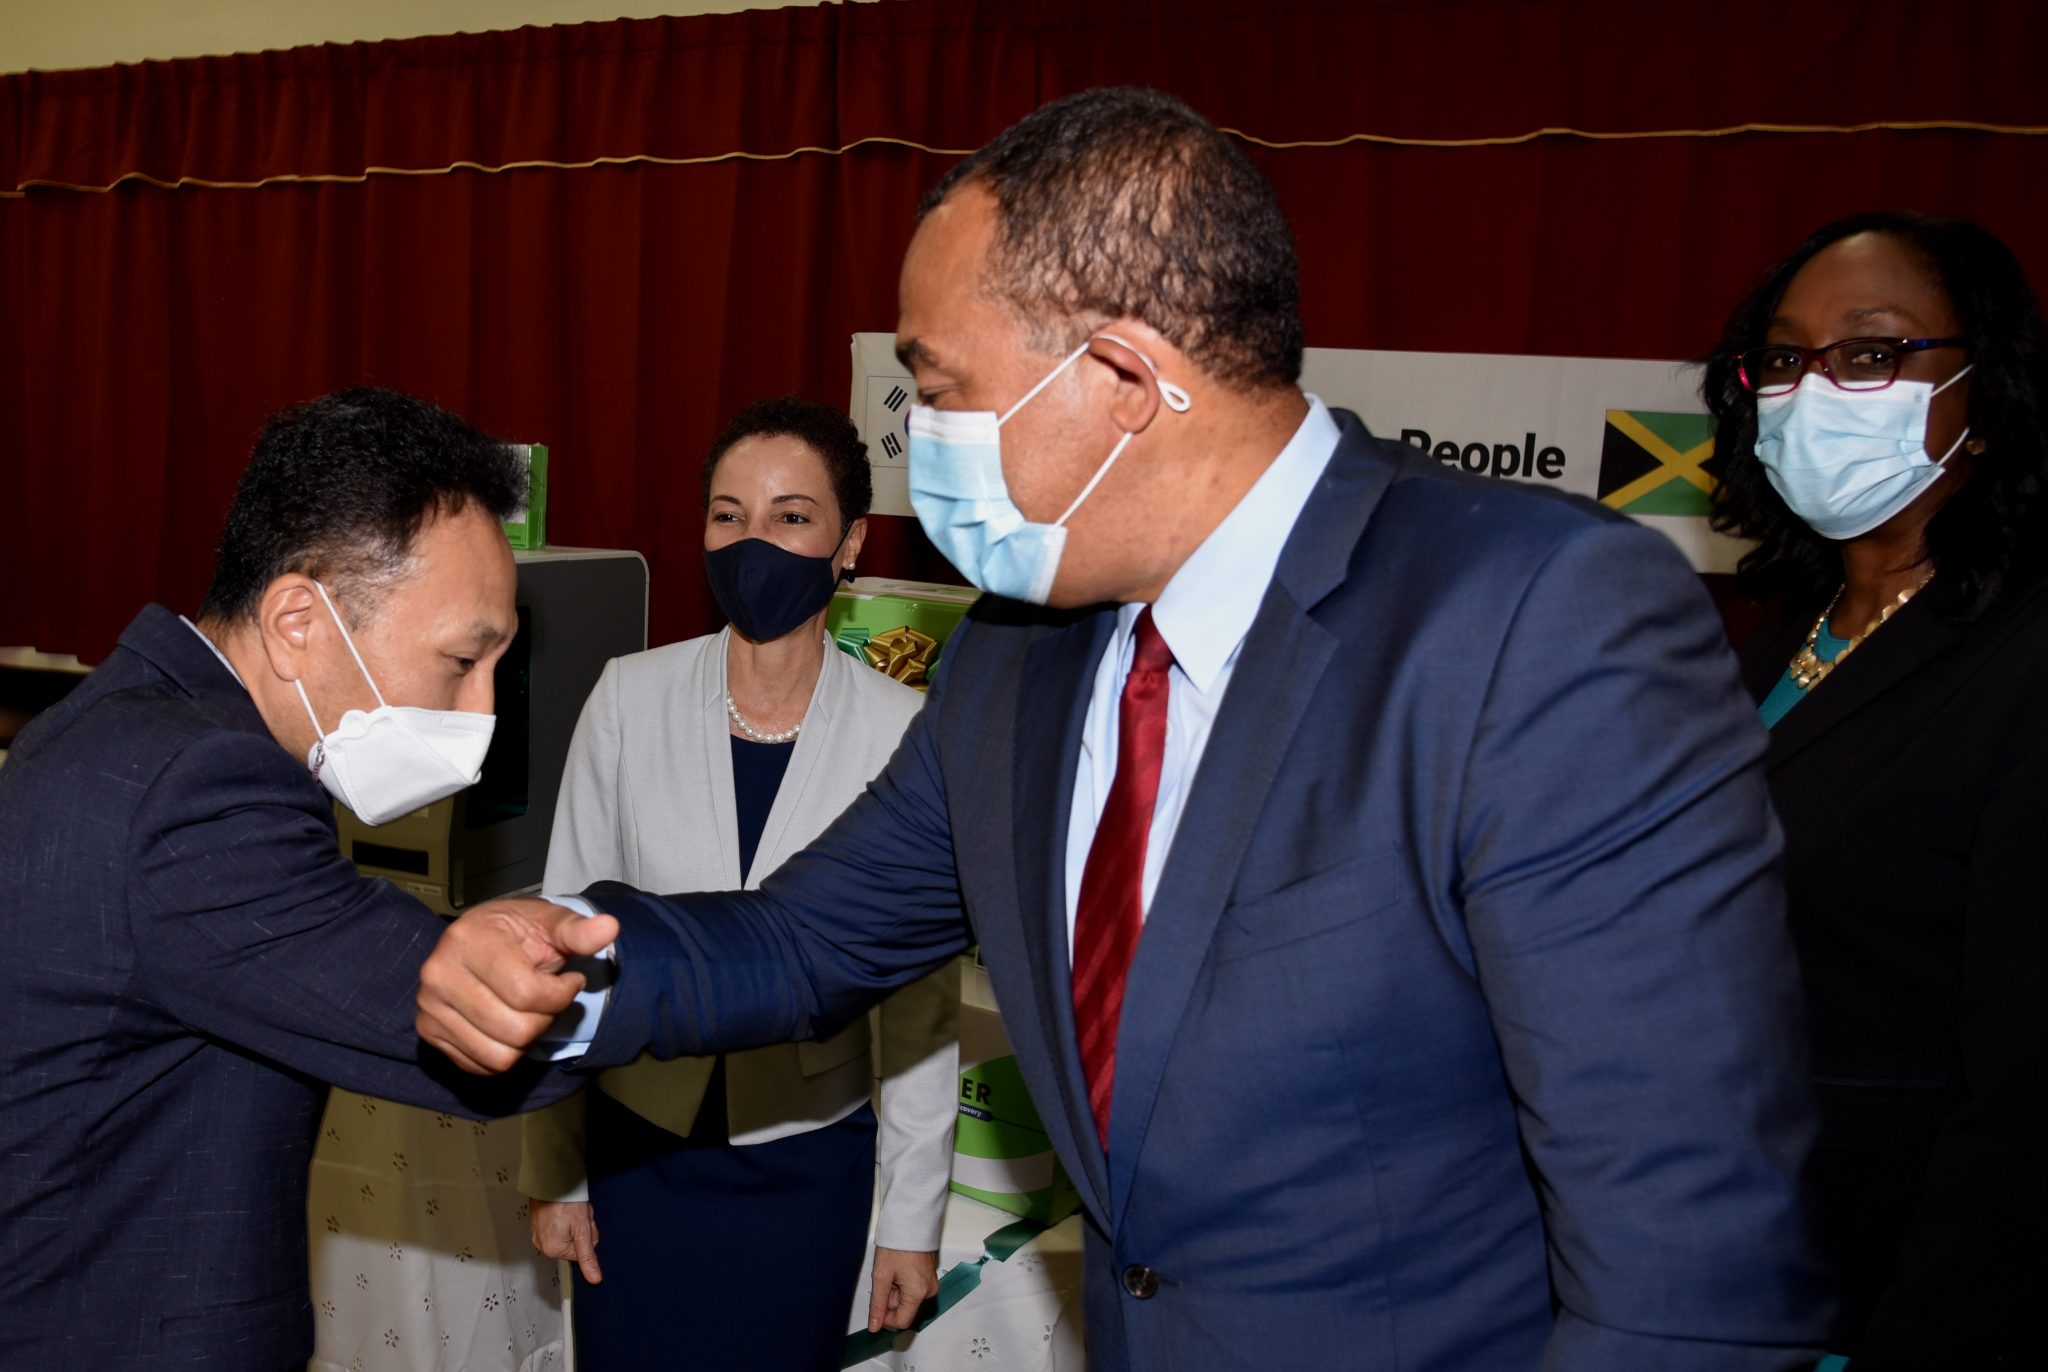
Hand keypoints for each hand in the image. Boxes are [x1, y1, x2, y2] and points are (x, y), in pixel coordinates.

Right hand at [414, 896, 618, 1073]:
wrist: (480, 938)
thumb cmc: (518, 931)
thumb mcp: (550, 922)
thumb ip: (578, 930)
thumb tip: (609, 927)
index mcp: (467, 940)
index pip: (526, 993)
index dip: (560, 994)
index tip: (568, 981)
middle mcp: (439, 975)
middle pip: (515, 1030)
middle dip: (545, 1018)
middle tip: (547, 997)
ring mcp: (429, 1007)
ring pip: (500, 1056)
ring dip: (527, 1039)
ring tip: (527, 1009)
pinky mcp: (429, 1033)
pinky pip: (482, 1066)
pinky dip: (505, 1052)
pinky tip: (507, 1022)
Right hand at [529, 1198, 601, 1284]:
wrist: (551, 1180)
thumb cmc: (566, 1203)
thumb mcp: (583, 1230)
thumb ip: (588, 1257)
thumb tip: (594, 1279)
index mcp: (553, 1251)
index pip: (582, 1252)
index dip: (587, 1236)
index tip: (584, 1224)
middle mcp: (543, 1245)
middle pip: (575, 1243)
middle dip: (582, 1228)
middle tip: (580, 1215)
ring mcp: (539, 1234)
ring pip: (569, 1233)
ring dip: (576, 1221)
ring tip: (573, 1210)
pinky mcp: (539, 1223)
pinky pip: (559, 1225)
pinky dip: (566, 1216)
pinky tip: (566, 1208)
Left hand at [867, 1246, 939, 1331]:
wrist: (909, 1222)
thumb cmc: (897, 1244)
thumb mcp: (881, 1276)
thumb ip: (877, 1304)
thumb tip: (875, 1326)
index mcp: (918, 1293)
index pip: (902, 1322)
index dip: (886, 1317)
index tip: (877, 1305)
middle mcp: (929, 1291)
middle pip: (905, 1309)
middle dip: (891, 1299)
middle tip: (884, 1279)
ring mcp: (930, 1283)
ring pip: (908, 1299)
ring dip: (896, 1291)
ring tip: (892, 1271)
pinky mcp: (929, 1277)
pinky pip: (914, 1289)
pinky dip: (903, 1284)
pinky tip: (899, 1270)